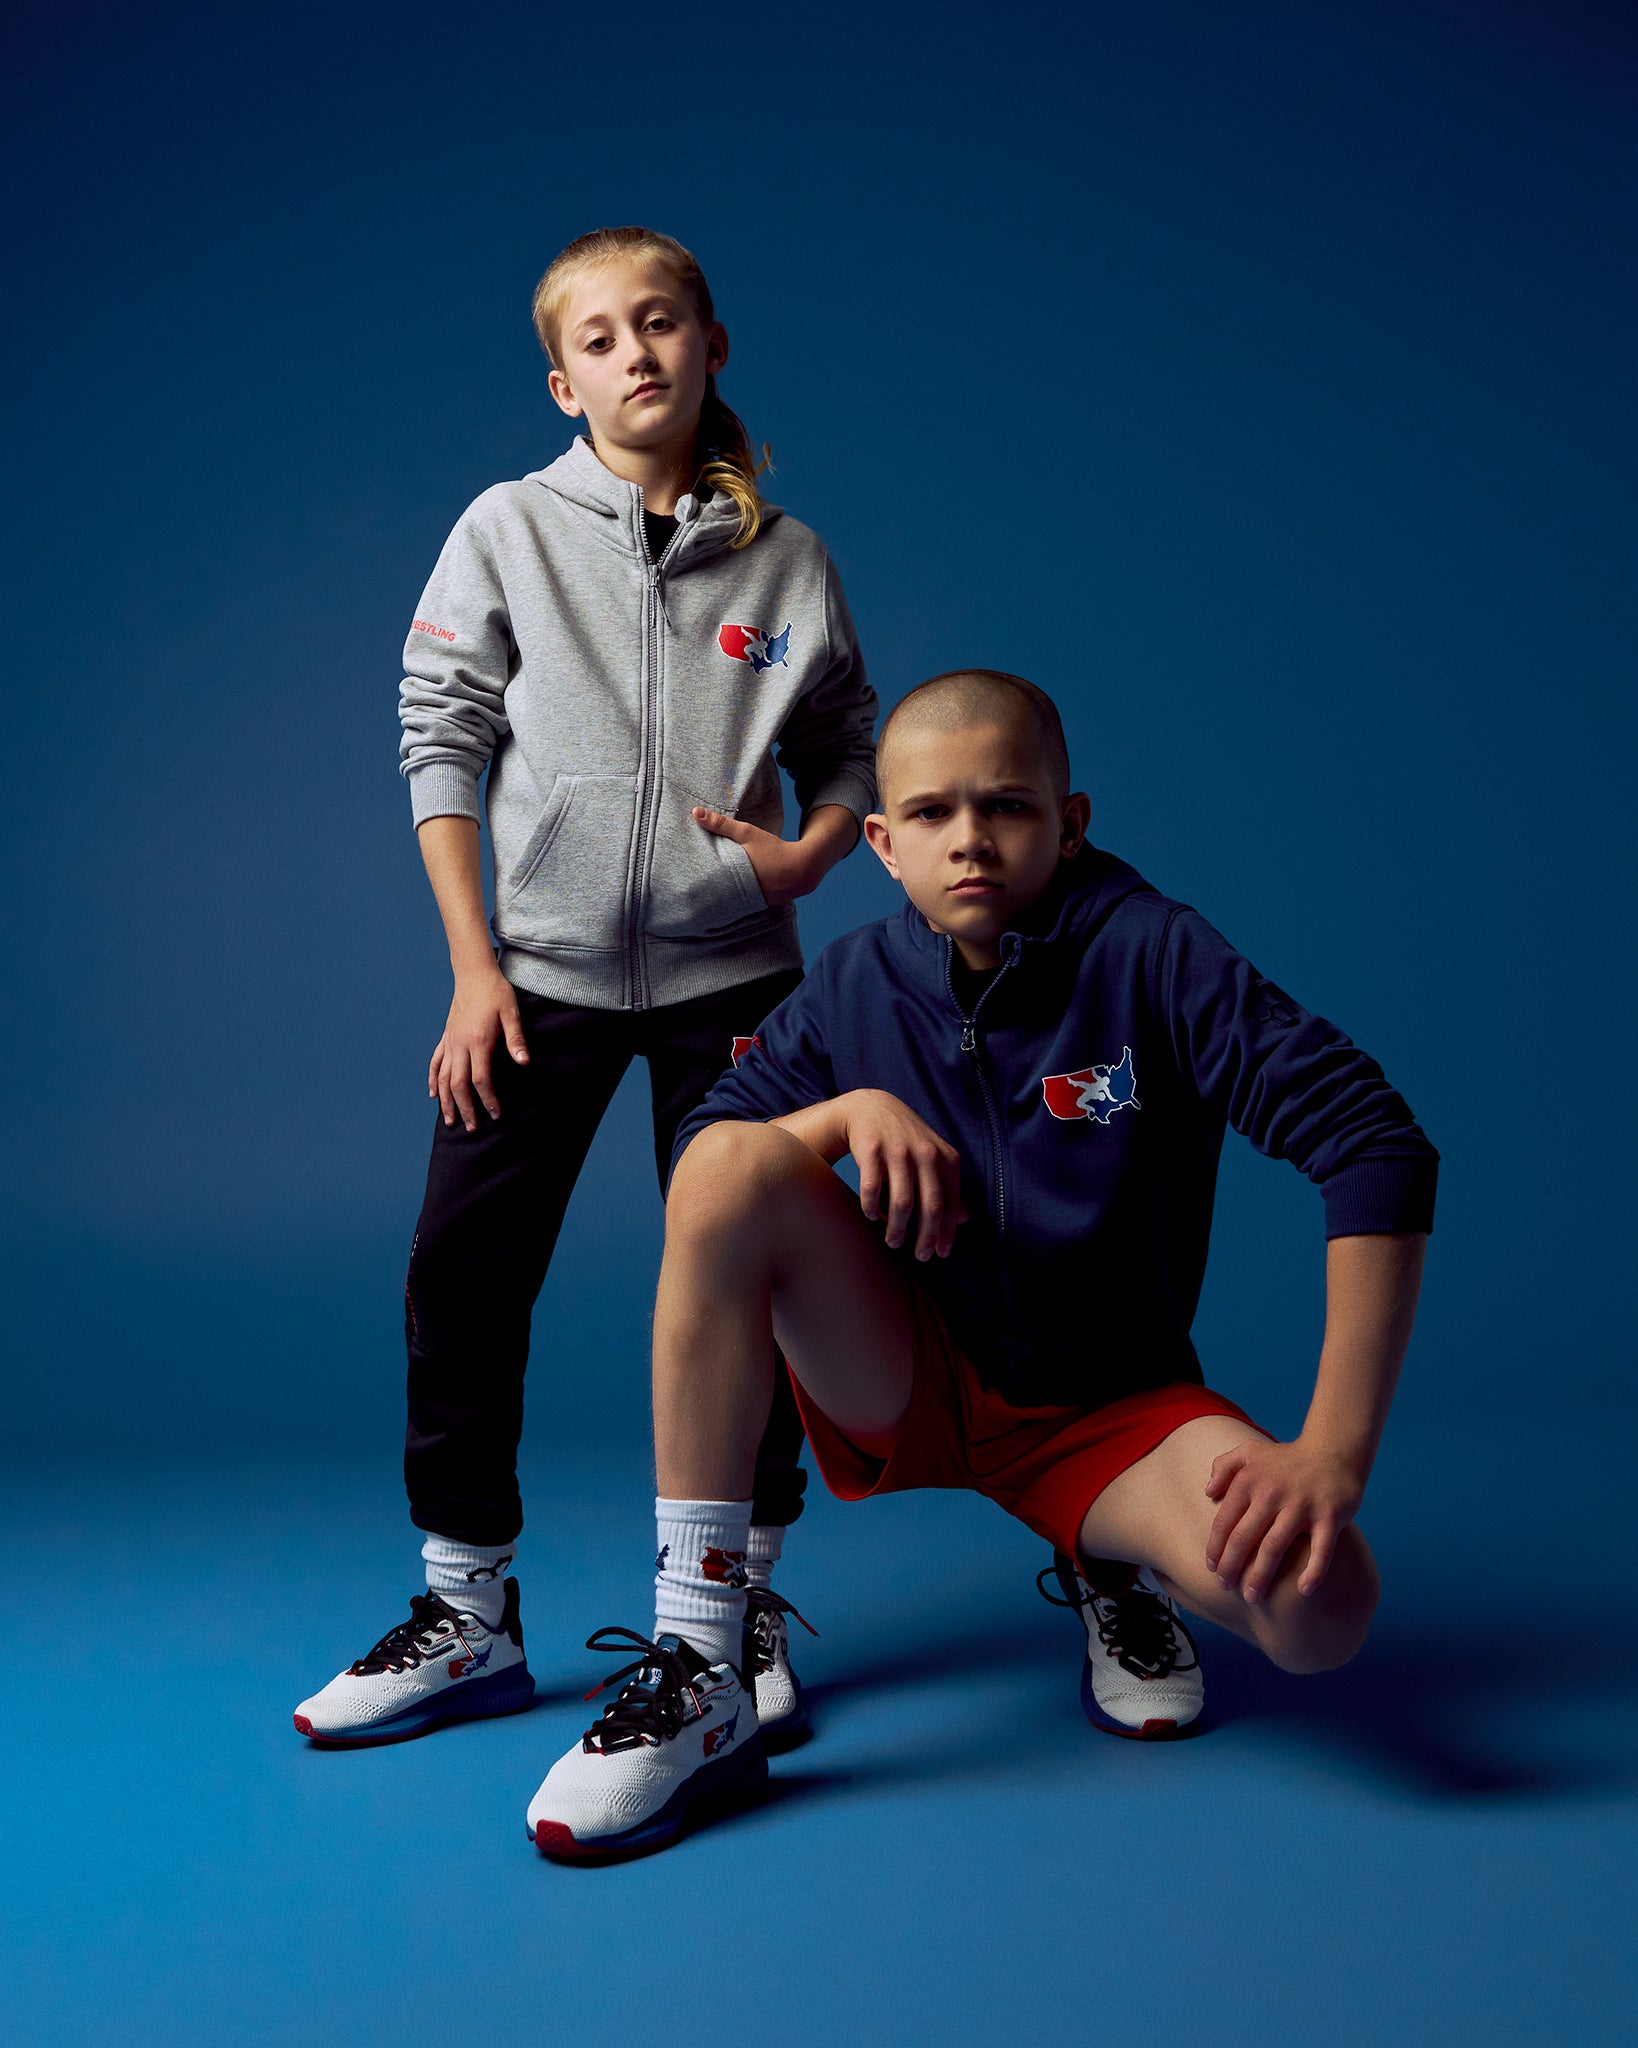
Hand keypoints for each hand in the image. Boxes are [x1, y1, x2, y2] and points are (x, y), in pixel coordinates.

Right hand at [429, 966, 528, 1131]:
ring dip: (446, 1101)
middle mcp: (460, 1044)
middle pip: (458, 1084)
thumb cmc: (497, 992)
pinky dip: (433, 1080)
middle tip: (472, 1128)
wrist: (474, 973)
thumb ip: (516, 1040)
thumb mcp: (511, 1013)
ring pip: (442, 1077)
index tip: (495, 1115)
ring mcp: (450, 1041)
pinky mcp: (446, 1037)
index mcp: (478, 1041)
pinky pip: (435, 1062)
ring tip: (451, 1121)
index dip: (487, 1099)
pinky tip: (434, 1095)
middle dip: (465, 1108)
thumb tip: (524, 1063)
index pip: (480, 1079)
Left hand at [691, 807, 818, 906]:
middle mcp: (740, 894)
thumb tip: (694, 812)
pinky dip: (730, 900)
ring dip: (715, 898)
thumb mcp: (746, 833)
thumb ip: (720, 823)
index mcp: (734, 877)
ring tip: (698, 897)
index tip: (679, 882)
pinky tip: (720, 900)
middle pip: (712, 896)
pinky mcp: (756, 905)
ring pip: (724, 902)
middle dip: (700, 893)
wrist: (802, 869)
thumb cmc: (772, 849)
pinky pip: (737, 904)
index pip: (705, 884)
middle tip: (684, 890)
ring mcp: (749, 903)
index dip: (691, 884)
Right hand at [838, 1089, 966, 1260]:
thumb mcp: (934, 1158)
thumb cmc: (907, 1141)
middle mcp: (925, 1153)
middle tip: (920, 1257)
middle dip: (925, 1237)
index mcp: (945, 1158)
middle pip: (930, 1206)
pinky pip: (872, 1188)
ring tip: (893, 1242)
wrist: (872, 1109)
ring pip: (903, 1202)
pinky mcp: (871, 1149)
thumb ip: (948, 1187)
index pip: (950, 1203)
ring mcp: (898, 1151)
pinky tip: (871, 1217)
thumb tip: (963, 1219)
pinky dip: (872, 1208)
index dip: (946, 1232)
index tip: (940, 1253)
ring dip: (898, 1228)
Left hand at [1203, 1434, 1366, 1602]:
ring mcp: (1302, 1506)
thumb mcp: (1250, 1451)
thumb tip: (1208, 1492)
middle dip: (1231, 1567)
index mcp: (1250, 1481)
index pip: (1225, 1521)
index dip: (1216, 1548)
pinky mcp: (1330, 1516)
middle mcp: (1272, 1494)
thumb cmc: (1288, 1458)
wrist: (1334, 1450)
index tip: (1211, 1568)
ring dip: (1261, 1576)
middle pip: (1244, 1538)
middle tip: (1225, 1588)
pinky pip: (1321, 1549)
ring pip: (1275, 1547)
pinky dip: (1314, 1571)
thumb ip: (1223, 1466)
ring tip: (1253, 1598)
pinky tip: (1303, 1591)